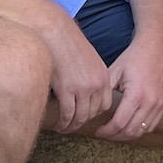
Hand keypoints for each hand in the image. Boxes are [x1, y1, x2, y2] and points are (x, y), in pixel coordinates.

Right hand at [44, 19, 114, 133]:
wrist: (57, 34)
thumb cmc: (69, 46)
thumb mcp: (89, 62)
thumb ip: (91, 78)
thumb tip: (86, 96)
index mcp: (103, 76)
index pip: (105, 105)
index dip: (94, 114)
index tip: (85, 117)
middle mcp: (96, 83)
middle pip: (92, 113)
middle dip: (82, 123)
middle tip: (72, 126)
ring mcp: (82, 88)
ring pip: (80, 117)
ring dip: (71, 126)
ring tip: (63, 128)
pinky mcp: (67, 90)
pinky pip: (67, 114)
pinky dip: (63, 123)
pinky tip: (58, 125)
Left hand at [96, 27, 162, 140]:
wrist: (156, 46)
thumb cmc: (133, 57)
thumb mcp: (114, 71)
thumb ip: (104, 92)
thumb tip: (92, 110)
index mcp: (136, 94)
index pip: (119, 124)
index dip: (106, 131)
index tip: (98, 130)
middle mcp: (150, 102)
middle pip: (130, 132)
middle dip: (114, 136)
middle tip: (104, 133)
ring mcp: (159, 104)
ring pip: (141, 131)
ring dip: (126, 135)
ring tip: (115, 131)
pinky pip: (151, 126)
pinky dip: (139, 130)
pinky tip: (129, 125)